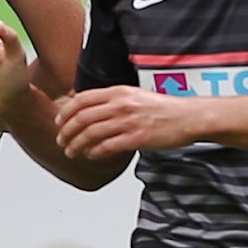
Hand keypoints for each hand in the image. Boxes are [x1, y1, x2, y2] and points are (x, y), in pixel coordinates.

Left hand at [54, 86, 203, 159]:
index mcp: (118, 92)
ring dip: (76, 145)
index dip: (66, 112)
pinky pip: (107, 146)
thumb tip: (91, 110)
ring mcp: (128, 122)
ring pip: (91, 134)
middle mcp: (120, 105)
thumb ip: (113, 100)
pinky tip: (91, 155)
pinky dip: (94, 152)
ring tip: (71, 152)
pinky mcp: (137, 138)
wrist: (188, 117)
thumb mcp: (135, 96)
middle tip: (61, 141)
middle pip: (82, 118)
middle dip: (67, 132)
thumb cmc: (164, 108)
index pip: (81, 100)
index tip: (59, 122)